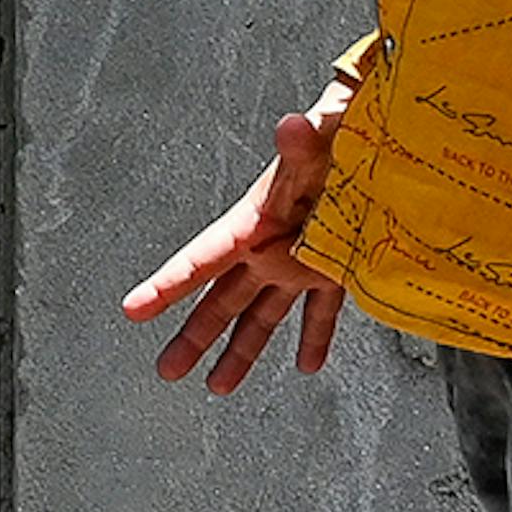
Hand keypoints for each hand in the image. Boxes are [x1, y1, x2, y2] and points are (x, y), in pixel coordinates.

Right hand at [118, 97, 349, 394]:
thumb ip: (304, 140)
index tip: (134, 308)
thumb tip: (292, 125)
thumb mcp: (322, 140)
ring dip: (241, 352)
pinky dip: (315, 338)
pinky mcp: (332, 267)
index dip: (167, 285)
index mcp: (255, 221)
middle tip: (168, 369)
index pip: (203, 258)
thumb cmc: (343, 134)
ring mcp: (298, 261)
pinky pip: (319, 312)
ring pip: (261, 315)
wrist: (378, 135)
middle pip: (222, 300)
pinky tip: (308, 364)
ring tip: (219, 386)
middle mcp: (269, 247)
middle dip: (194, 336)